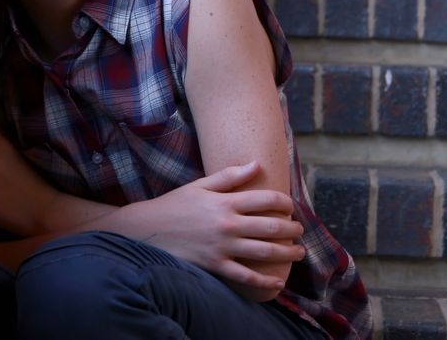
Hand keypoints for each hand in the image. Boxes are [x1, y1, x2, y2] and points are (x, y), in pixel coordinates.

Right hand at [121, 162, 305, 291]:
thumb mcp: (200, 185)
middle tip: (299, 231)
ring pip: (264, 252)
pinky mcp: (215, 266)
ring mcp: (222, 247)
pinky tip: (277, 283)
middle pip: (271, 227)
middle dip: (292, 229)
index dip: (285, 203)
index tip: (291, 206)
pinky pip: (245, 277)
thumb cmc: (175, 205)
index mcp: (226, 202)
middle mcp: (228, 225)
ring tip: (299, 253)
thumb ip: (230, 176)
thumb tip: (257, 164)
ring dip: (287, 254)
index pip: (267, 200)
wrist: (146, 231)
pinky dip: (264, 282)